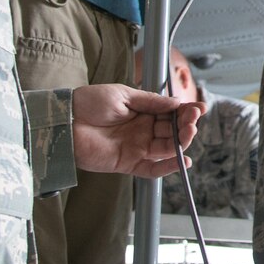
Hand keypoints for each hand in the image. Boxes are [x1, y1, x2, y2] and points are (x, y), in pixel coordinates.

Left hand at [70, 85, 201, 178]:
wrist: (65, 121)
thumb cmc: (88, 103)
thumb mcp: (123, 94)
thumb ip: (150, 101)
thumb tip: (175, 103)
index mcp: (142, 113)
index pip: (170, 114)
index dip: (185, 112)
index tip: (199, 108)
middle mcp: (142, 131)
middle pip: (172, 132)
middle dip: (186, 125)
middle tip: (193, 119)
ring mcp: (136, 148)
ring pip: (166, 149)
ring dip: (181, 142)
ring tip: (190, 132)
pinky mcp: (128, 163)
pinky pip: (152, 169)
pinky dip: (168, 167)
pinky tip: (182, 160)